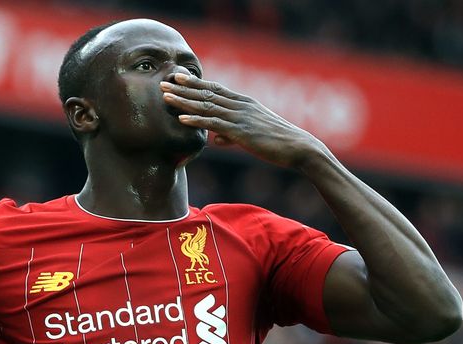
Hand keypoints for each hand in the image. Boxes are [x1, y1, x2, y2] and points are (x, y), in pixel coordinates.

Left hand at [161, 73, 330, 169]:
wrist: (299, 148)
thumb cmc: (278, 143)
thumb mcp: (253, 135)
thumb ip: (232, 135)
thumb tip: (217, 139)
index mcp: (244, 103)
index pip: (215, 89)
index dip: (196, 82)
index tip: (179, 77)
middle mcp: (240, 105)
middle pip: (207, 94)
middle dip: (183, 88)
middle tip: (163, 82)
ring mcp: (241, 117)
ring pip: (207, 106)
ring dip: (184, 101)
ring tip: (165, 97)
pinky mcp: (242, 132)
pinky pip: (215, 124)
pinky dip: (196, 121)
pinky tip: (181, 119)